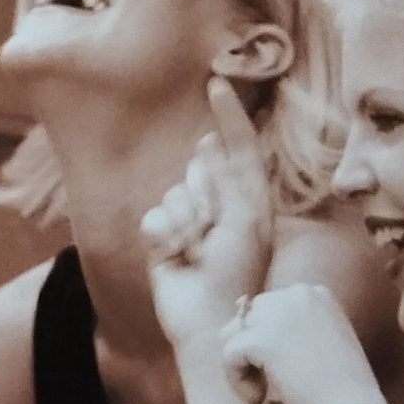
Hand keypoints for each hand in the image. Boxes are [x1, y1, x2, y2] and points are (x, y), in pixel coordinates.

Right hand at [142, 78, 275, 346]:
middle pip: (200, 169)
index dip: (230, 116)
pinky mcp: (163, 236)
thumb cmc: (235, 273)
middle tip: (213, 232)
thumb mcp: (244, 220)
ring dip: (184, 221)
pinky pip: (154, 214)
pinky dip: (164, 233)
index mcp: (249, 200)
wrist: (205, 319)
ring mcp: (190, 220)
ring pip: (174, 191)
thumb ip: (227, 179)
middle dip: (204, 195)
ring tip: (195, 249)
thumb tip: (205, 144)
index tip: (216, 84)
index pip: (241, 148)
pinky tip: (175, 255)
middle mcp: (220, 205)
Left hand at [217, 284, 392, 403]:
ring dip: (241, 366)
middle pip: (246, 318)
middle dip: (250, 352)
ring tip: (261, 394)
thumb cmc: (342, 391)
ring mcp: (279, 314)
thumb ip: (291, 328)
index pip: (268, 309)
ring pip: (232, 335)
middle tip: (268, 386)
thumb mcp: (323, 342)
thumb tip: (245, 320)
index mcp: (315, 293)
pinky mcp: (262, 340)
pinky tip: (258, 401)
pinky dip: (237, 381)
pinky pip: (229, 355)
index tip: (285, 371)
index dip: (268, 343)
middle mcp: (297, 295)